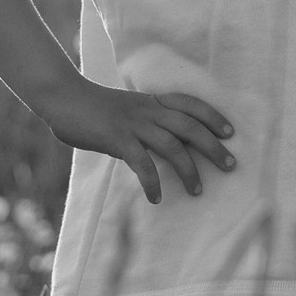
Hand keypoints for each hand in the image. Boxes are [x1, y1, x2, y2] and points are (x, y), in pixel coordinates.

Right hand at [53, 79, 234, 207]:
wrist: (64, 98)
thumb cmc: (94, 108)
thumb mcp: (128, 111)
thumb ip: (146, 125)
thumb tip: (162, 148)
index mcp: (152, 101)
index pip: (190, 104)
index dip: (212, 116)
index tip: (230, 132)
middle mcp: (148, 110)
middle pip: (190, 126)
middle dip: (213, 147)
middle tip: (231, 165)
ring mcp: (134, 124)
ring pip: (172, 146)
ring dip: (189, 170)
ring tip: (198, 190)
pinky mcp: (117, 139)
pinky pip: (141, 163)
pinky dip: (152, 182)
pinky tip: (156, 198)